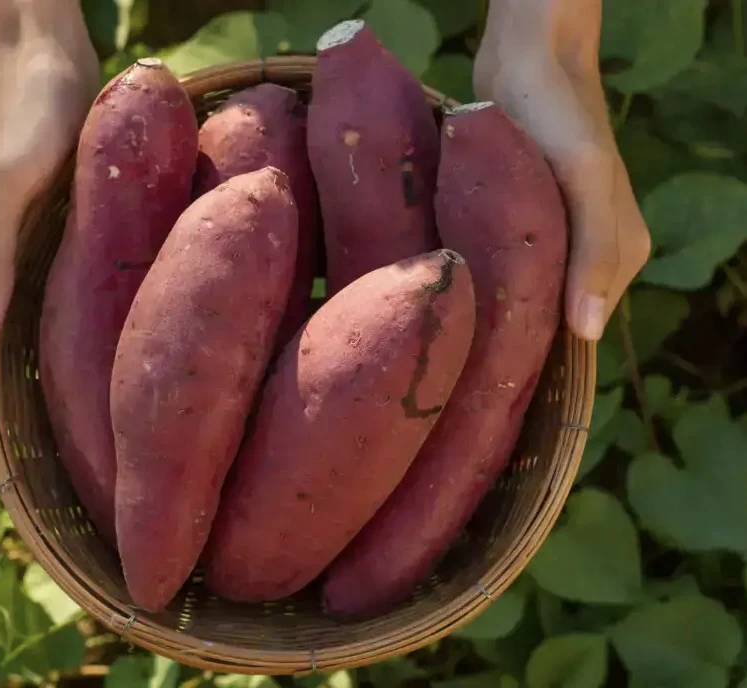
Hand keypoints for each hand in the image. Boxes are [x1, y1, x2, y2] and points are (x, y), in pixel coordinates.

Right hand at [0, 0, 98, 344]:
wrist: (45, 49)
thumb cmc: (26, 114)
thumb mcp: (7, 184)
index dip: (17, 366)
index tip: (64, 398)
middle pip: (8, 315)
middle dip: (46, 345)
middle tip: (99, 376)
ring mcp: (10, 227)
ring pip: (33, 290)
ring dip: (63, 315)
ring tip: (108, 348)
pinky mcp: (40, 210)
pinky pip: (54, 261)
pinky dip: (75, 281)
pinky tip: (108, 297)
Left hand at [472, 0, 650, 340]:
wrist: (524, 61)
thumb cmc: (559, 118)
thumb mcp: (584, 180)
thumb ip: (593, 252)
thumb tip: (587, 333)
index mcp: (619, 255)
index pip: (581, 330)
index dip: (541, 352)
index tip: (494, 374)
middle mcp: (589, 253)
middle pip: (551, 314)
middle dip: (512, 332)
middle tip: (460, 352)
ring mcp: (554, 238)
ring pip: (524, 292)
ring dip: (493, 306)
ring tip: (452, 328)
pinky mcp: (521, 221)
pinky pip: (505, 265)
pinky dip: (483, 278)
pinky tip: (454, 291)